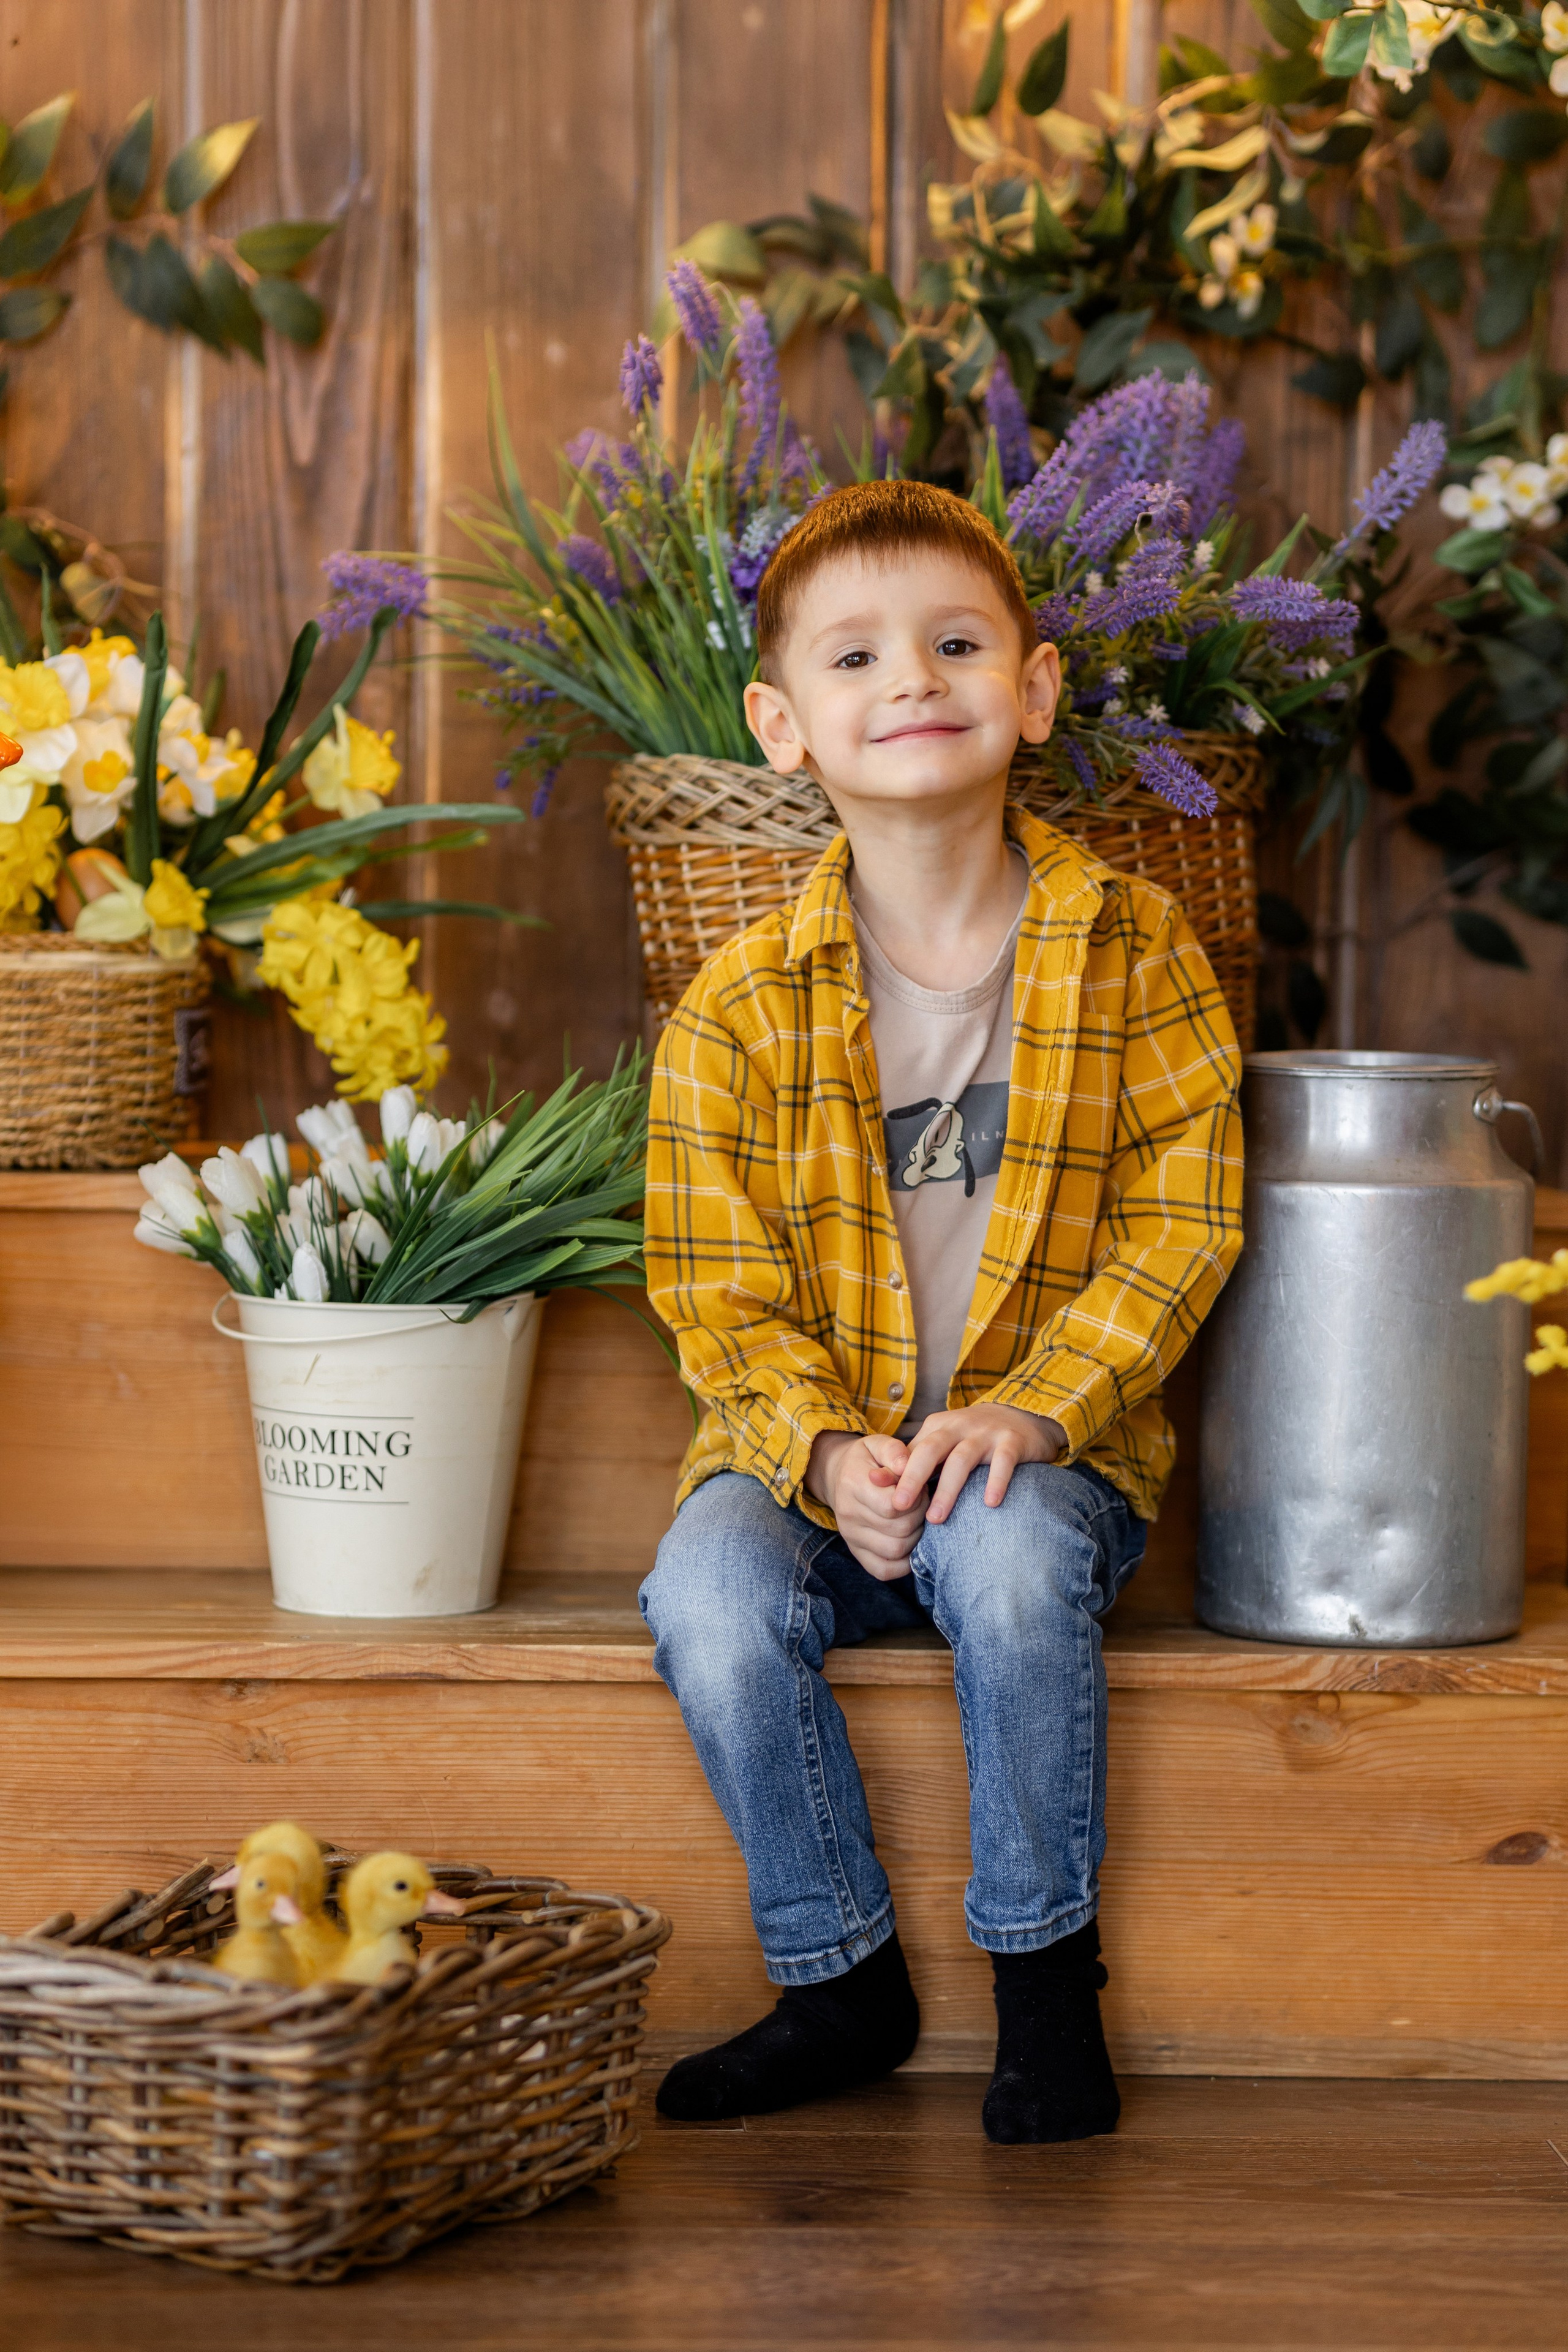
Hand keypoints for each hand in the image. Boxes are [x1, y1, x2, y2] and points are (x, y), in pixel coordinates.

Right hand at [806, 1430, 925, 1581]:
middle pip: (898, 1529)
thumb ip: (895, 1451)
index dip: (916, 1499)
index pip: (893, 1505)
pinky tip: (910, 1544)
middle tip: (921, 1503)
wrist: (838, 1476)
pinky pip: (883, 1571)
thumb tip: (907, 1467)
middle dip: (920, 1516)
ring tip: (915, 1519)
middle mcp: (848, 1514)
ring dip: (915, 1537)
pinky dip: (903, 1564)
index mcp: (852, 1484)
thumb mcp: (878, 1443)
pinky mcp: (856, 1552)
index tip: (919, 1489)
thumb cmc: (867, 1459)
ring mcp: (850, 1536)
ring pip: (894, 1551)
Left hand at [891, 1403, 1063, 1525]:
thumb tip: (873, 1481)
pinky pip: (1003, 1461)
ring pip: (962, 1459)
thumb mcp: (941, 1443)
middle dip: (913, 1478)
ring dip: (948, 1489)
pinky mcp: (1012, 1441)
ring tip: (936, 1519)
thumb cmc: (973, 1438)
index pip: (911, 1451)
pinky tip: (989, 1503)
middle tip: (899, 1507)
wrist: (1022, 1415)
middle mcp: (959, 1426)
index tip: (879, 1498)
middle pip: (931, 1450)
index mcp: (937, 1427)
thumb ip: (910, 1462)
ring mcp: (986, 1433)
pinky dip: (995, 1481)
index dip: (895, 1474)